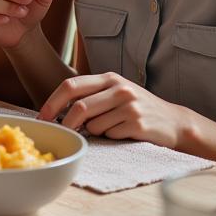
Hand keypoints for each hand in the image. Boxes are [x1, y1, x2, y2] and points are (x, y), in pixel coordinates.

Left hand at [38, 72, 186, 147]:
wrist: (173, 121)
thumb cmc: (136, 108)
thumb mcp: (115, 92)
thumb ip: (90, 95)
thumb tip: (57, 111)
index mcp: (109, 78)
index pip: (71, 85)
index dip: (52, 102)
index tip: (42, 117)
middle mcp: (119, 89)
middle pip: (79, 107)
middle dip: (67, 123)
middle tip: (63, 133)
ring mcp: (130, 106)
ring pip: (94, 125)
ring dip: (93, 131)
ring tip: (108, 128)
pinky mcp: (138, 124)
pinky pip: (110, 135)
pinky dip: (109, 137)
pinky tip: (122, 133)